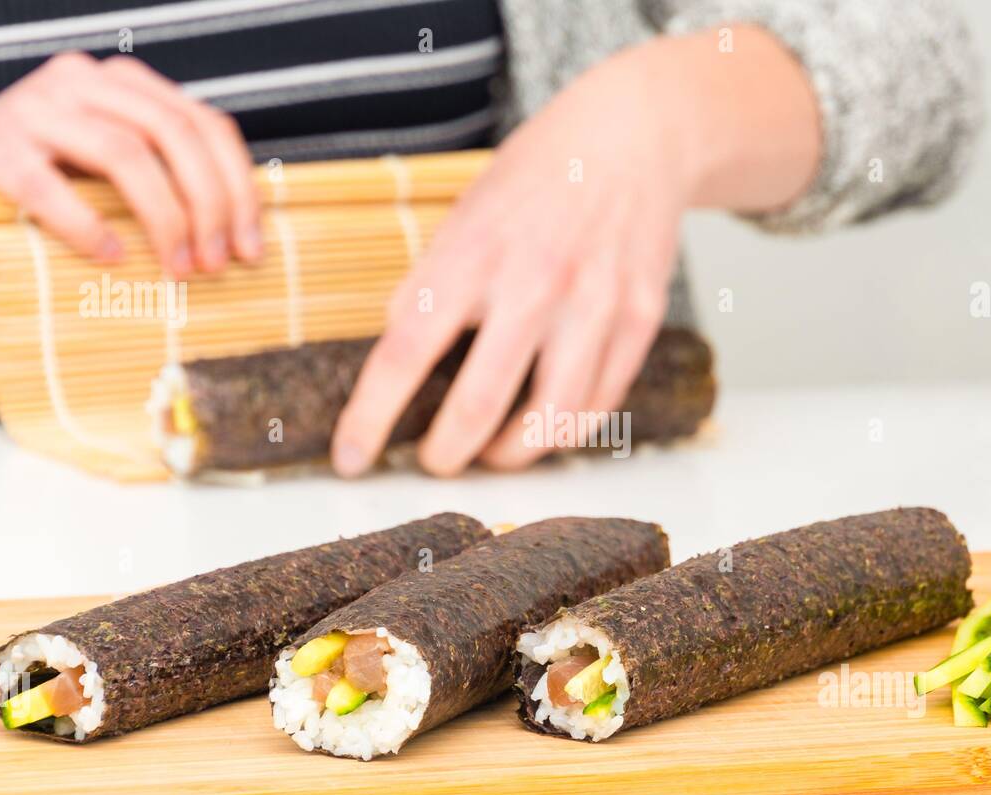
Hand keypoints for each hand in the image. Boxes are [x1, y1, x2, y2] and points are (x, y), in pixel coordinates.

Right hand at [0, 52, 260, 271]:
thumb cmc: (43, 181)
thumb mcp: (111, 170)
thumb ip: (166, 177)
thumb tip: (237, 232)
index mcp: (122, 85)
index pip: (203, 123)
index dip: (238, 186)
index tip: (252, 244)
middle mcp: (81, 84)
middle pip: (173, 133)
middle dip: (209, 204)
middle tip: (219, 262)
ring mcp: (33, 111)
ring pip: (123, 154)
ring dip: (164, 218)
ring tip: (179, 267)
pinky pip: (50, 188)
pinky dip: (89, 227)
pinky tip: (114, 257)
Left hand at [333, 48, 685, 477]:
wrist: (632, 137)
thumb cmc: (537, 176)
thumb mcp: (464, 213)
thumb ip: (433, 283)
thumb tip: (400, 356)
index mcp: (472, 253)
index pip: (406, 352)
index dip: (372, 415)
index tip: (352, 457)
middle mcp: (534, 283)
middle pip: (478, 403)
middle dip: (445, 452)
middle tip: (433, 461)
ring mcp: (592, 305)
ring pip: (549, 419)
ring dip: (510, 454)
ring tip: (492, 455)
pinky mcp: (638, 319)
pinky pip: (599, 403)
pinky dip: (567, 430)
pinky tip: (546, 429)